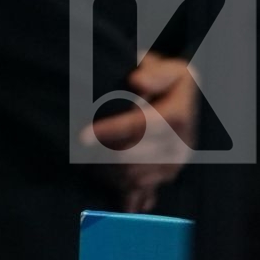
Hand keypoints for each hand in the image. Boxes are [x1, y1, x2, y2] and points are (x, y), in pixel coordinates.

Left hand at [81, 52, 198, 213]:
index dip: (113, 131)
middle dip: (103, 156)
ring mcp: (175, 162)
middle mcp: (181, 143)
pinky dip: (124, 193)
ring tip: (85, 165)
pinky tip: (108, 191)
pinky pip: (145, 191)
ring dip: (108, 175)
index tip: (83, 136)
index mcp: (179, 113)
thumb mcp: (167, 67)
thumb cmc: (164, 77)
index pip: (145, 125)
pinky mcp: (168, 174)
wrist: (179, 95)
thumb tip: (138, 80)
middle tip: (77, 152)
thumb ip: (155, 72)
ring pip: (137, 178)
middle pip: (137, 157)